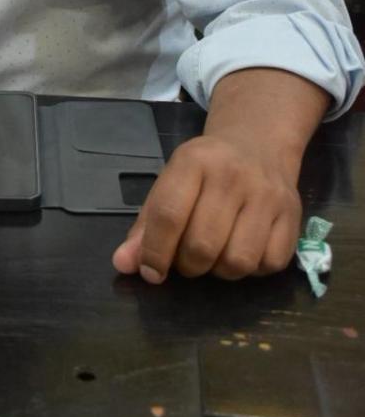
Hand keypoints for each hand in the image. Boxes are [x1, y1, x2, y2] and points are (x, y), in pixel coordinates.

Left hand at [113, 68, 327, 283]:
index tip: (151, 272)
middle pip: (202, 246)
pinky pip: (268, 265)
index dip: (155, 252)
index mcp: (194, 161)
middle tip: (187, 258)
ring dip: (220, 270)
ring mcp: (266, 195)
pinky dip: (251, 270)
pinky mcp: (292, 216)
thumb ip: (146, 225)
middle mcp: (232, 175)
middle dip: (188, 265)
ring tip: (215, 254)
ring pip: (237, 262)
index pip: (169, 215)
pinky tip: (243, 248)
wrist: (257, 144)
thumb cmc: (205, 170)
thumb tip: (123, 265)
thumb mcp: (171, 183)